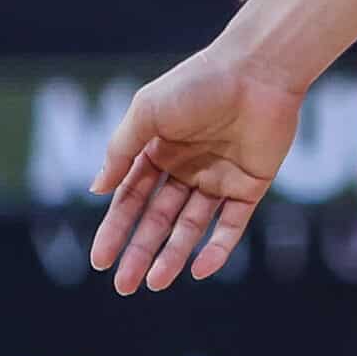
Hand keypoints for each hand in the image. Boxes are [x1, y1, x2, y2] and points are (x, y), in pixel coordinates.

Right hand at [88, 46, 305, 293]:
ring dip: (173, 254)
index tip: (100, 260)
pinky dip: (217, 247)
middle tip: (124, 285)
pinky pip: (232, 223)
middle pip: (159, 218)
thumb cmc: (199, 83)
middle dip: (140, 251)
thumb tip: (97, 190)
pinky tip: (199, 269)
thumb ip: (121, 149)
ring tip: (154, 282)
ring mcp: (220, 177)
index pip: (132, 198)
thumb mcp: (147, 110)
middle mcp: (188, 167)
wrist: (259, 70)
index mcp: (160, 149)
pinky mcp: (251, 184)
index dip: (116, 229)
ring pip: (192, 226)